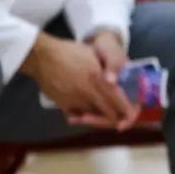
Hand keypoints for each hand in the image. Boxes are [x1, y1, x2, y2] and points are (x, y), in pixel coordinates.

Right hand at [22, 35, 137, 128]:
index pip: (117, 98)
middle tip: (122, 122)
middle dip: (116, 118)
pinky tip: (85, 115)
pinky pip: (77, 115)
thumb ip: (107, 68)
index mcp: (98, 78)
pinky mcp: (63, 104)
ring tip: (105, 119)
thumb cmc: (70, 51)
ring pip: (93, 115)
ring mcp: (75, 100)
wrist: (43, 56)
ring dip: (100, 118)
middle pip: (108, 111)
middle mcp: (89, 92)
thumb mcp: (94, 55)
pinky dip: (83, 116)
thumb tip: (118, 80)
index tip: (132, 114)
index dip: (126, 108)